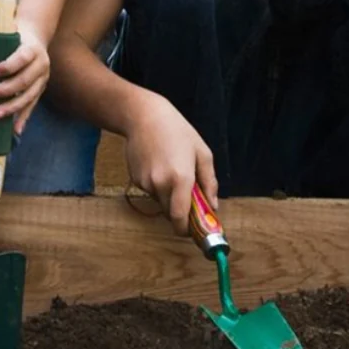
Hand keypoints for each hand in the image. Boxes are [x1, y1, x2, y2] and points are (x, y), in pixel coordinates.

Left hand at [0, 22, 49, 134]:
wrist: (33, 41)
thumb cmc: (10, 43)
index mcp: (32, 49)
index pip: (23, 57)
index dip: (10, 65)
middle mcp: (41, 64)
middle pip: (25, 80)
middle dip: (5, 89)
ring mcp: (42, 79)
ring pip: (29, 96)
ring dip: (12, 107)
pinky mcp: (40, 91)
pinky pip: (32, 106)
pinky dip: (23, 118)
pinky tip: (15, 130)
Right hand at [122, 90, 218, 236]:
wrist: (143, 116)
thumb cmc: (177, 131)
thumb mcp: (202, 153)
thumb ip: (209, 182)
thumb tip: (212, 207)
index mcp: (181, 178)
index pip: (180, 218)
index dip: (185, 230)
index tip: (192, 232)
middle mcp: (161, 184)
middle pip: (170, 212)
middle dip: (180, 209)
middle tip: (187, 193)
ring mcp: (146, 182)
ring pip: (160, 201)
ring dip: (167, 195)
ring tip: (170, 168)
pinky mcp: (135, 179)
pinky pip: (150, 191)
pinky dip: (156, 185)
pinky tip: (158, 164)